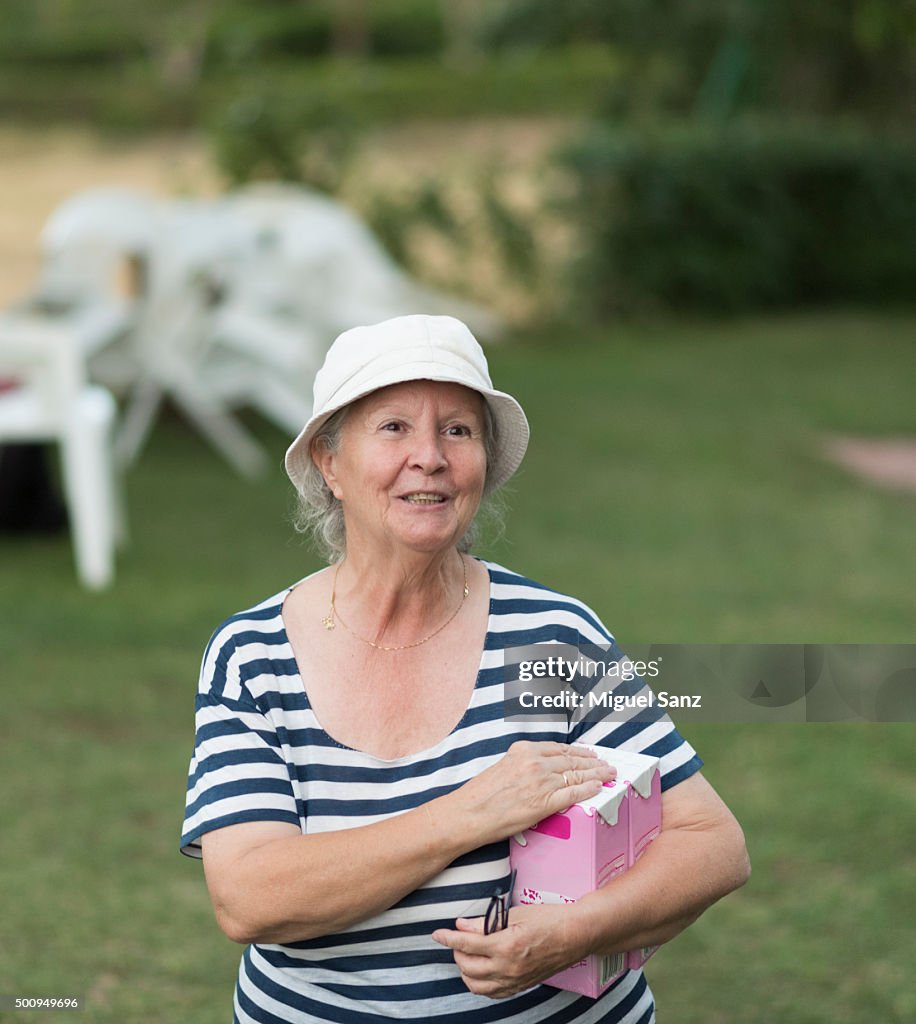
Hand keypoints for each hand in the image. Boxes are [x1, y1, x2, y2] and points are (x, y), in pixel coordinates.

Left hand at [432, 902, 585, 998]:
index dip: (447, 939)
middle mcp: (508, 968)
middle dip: (456, 952)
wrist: (575, 935)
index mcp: (506, 946)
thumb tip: (461, 926)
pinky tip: (480, 970)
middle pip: (467, 966)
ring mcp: (514, 980)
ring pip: (476, 985)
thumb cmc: (549, 919)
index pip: (466, 945)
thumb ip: (484, 923)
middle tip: (458, 938)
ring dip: (465, 970)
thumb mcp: (515, 913)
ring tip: (467, 954)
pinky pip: (491, 993)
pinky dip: (480, 983)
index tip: (437, 934)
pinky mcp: (520, 986)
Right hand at [451, 740, 614, 845]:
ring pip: (577, 774)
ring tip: (609, 774)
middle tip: (606, 764)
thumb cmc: (480, 795)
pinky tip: (599, 788)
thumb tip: (541, 773)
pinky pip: (574, 793)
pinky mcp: (545, 802)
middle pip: (571, 760)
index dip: (578, 751)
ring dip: (596, 774)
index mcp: (523, 750)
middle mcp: (534, 762)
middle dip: (592, 762)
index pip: (559, 748)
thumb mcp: (503, 767)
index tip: (588, 754)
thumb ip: (523, 765)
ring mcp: (541, 781)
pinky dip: (589, 789)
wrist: (469, 814)